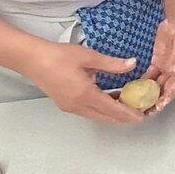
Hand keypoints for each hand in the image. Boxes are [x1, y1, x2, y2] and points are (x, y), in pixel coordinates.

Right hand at [22, 43, 144, 123]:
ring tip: (126, 105)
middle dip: (123, 117)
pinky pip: (89, 111)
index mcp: (86, 95)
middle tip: (138, 112)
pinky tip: (108, 98)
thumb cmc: (60, 56)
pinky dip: (101, 108)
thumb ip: (112, 64)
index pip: (113, 110)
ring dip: (112, 113)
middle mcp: (79, 106)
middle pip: (106, 117)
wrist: (32, 60)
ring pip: (97, 115)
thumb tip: (133, 64)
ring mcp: (71, 107)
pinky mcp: (66, 104)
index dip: (128, 113)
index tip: (142, 115)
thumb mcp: (89, 57)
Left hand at [147, 17, 174, 110]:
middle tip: (147, 110)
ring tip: (141, 105)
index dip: (168, 95)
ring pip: (158, 84)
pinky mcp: (158, 62)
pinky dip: (144, 82)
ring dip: (150, 94)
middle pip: (167, 88)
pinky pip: (151, 75)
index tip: (160, 104)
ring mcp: (167, 67)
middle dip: (157, 100)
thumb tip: (173, 72)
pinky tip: (136, 89)